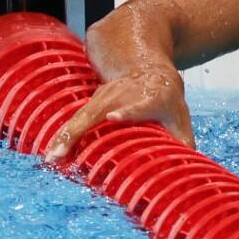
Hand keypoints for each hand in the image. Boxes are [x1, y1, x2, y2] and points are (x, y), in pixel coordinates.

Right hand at [44, 66, 194, 162]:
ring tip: (52, 157)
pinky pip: (76, 120)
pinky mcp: (94, 101)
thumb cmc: (167, 99)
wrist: (150, 71)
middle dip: (78, 131)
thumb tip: (186, 167)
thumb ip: (182, 140)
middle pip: (97, 113)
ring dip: (64, 136)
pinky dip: (63, 135)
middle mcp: (123, 95)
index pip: (139, 105)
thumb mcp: (180, 116)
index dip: (127, 111)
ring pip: (81, 117)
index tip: (112, 117)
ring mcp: (105, 96)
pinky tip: (53, 153)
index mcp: (151, 99)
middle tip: (62, 152)